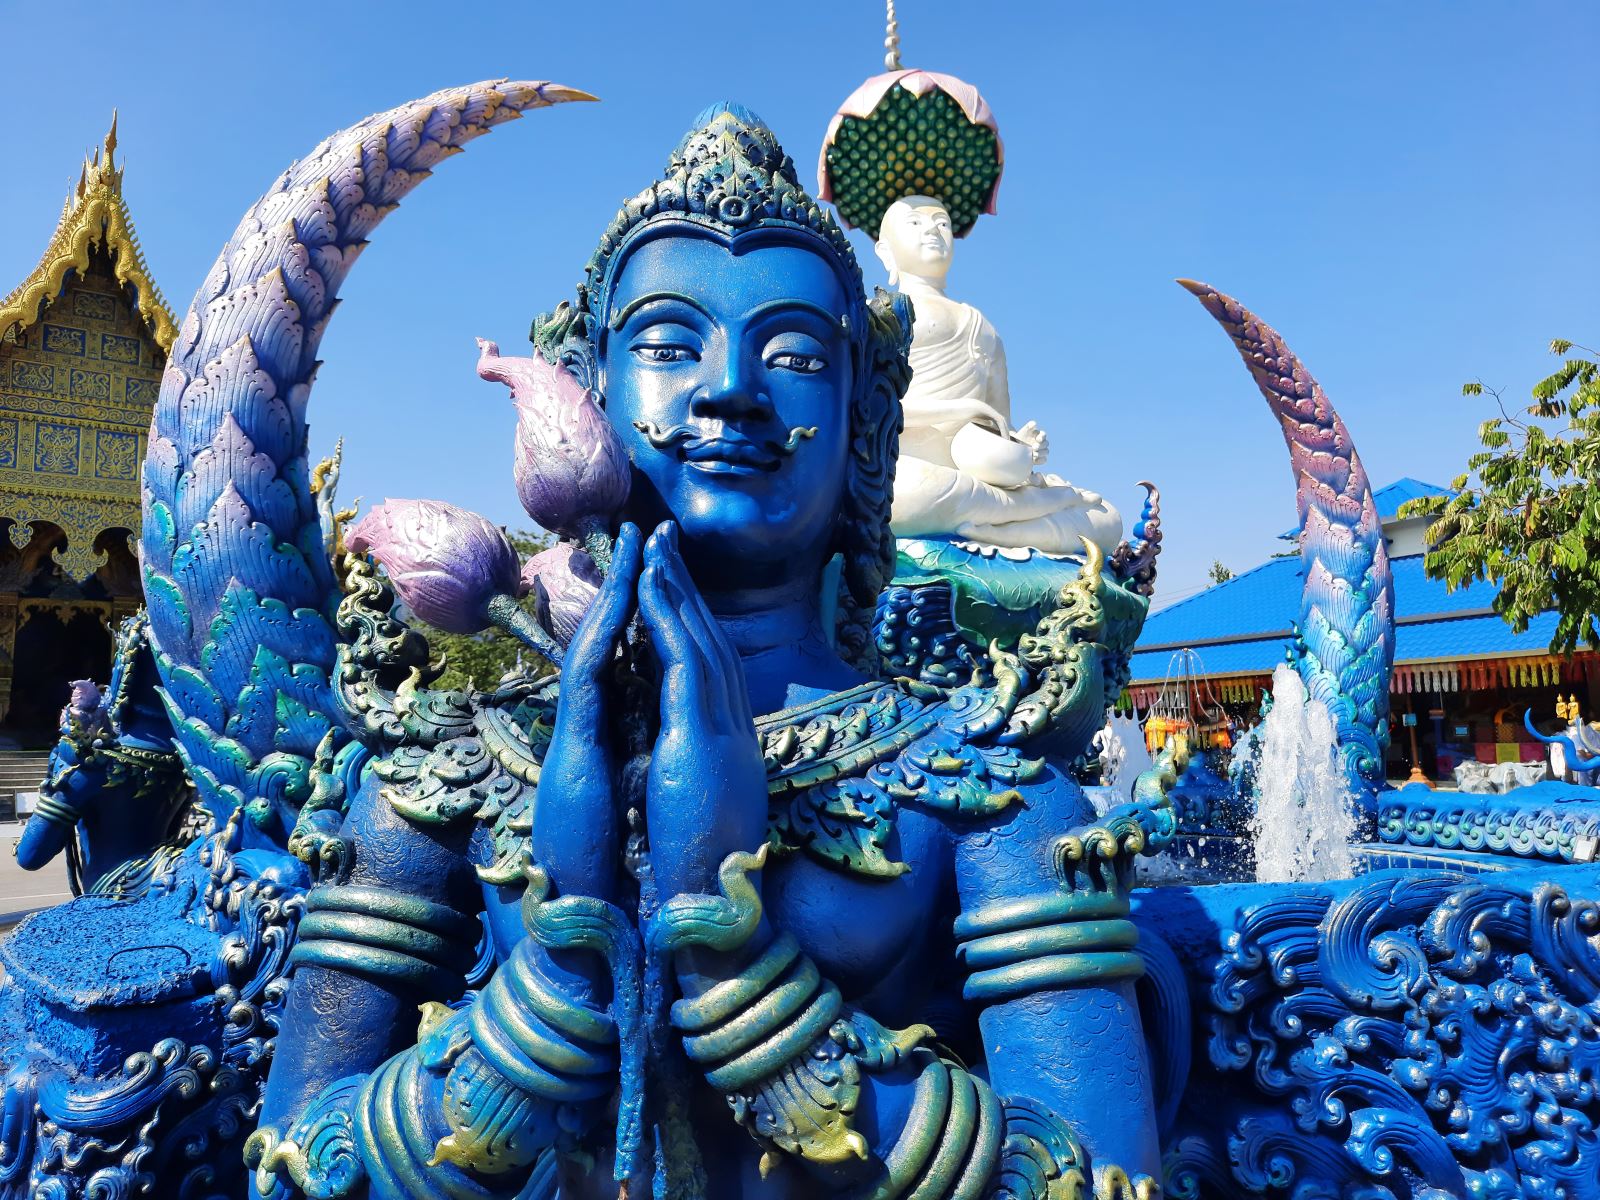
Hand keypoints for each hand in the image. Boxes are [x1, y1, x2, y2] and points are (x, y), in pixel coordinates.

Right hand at [532, 522, 642, 900]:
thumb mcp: (641, 790)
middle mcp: (596, 719)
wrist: (589, 906)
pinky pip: (588, 679)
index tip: (666, 569)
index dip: (650, 610)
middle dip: (632, 580)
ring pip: (597, 643)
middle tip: (646, 528)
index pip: (636, 654)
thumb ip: (646, 751)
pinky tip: (618, 607)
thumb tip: (664, 729)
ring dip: (614, 591)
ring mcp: (580, 730)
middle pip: (614, 634)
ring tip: (631, 542)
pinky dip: (604, 640)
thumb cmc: (614, 858)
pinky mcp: (573, 747)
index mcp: (618, 727)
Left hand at [636, 522, 766, 896]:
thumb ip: (698, 776)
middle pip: (714, 642)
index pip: (714, 671)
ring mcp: (724, 730)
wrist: (712, 908)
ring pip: (701, 640)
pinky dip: (668, 622)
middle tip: (667, 541)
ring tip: (656, 546)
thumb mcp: (702, 811)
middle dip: (689, 590)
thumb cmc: (702, 875)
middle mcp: (736, 730)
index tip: (674, 589)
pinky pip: (683, 662)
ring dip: (678, 590)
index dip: (694, 624)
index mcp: (732, 748)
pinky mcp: (702, 737)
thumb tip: (687, 760)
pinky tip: (651, 589)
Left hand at [1014, 420, 1048, 464]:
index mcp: (1038, 435)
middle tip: (1033, 447)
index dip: (1042, 437)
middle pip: (1046, 444)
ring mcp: (1041, 451)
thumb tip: (1034, 424)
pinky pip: (1044, 460)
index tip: (1038, 439)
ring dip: (1041, 453)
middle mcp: (1041, 443)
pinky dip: (1041, 460)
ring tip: (1033, 454)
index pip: (1043, 435)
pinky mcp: (1039, 459)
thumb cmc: (1019, 438)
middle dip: (1040, 446)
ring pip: (1046, 451)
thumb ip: (1028, 426)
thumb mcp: (1023, 432)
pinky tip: (1035, 460)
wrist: (1014, 449)